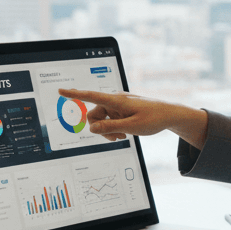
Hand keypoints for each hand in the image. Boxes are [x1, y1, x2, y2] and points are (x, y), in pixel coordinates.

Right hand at [56, 88, 207, 147]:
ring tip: (122, 136)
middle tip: (115, 138)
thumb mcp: (132, 127)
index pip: (91, 96)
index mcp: (117, 100)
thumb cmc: (153, 118)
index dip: (75, 94)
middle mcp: (115, 100)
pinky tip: (124, 133)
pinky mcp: (122, 110)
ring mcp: (118, 105)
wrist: (169, 114)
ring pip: (101, 119)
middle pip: (94, 114)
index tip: (61, 90)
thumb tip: (91, 129)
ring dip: (107, 130)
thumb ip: (110, 128)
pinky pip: (110, 119)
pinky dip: (113, 127)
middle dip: (99, 129)